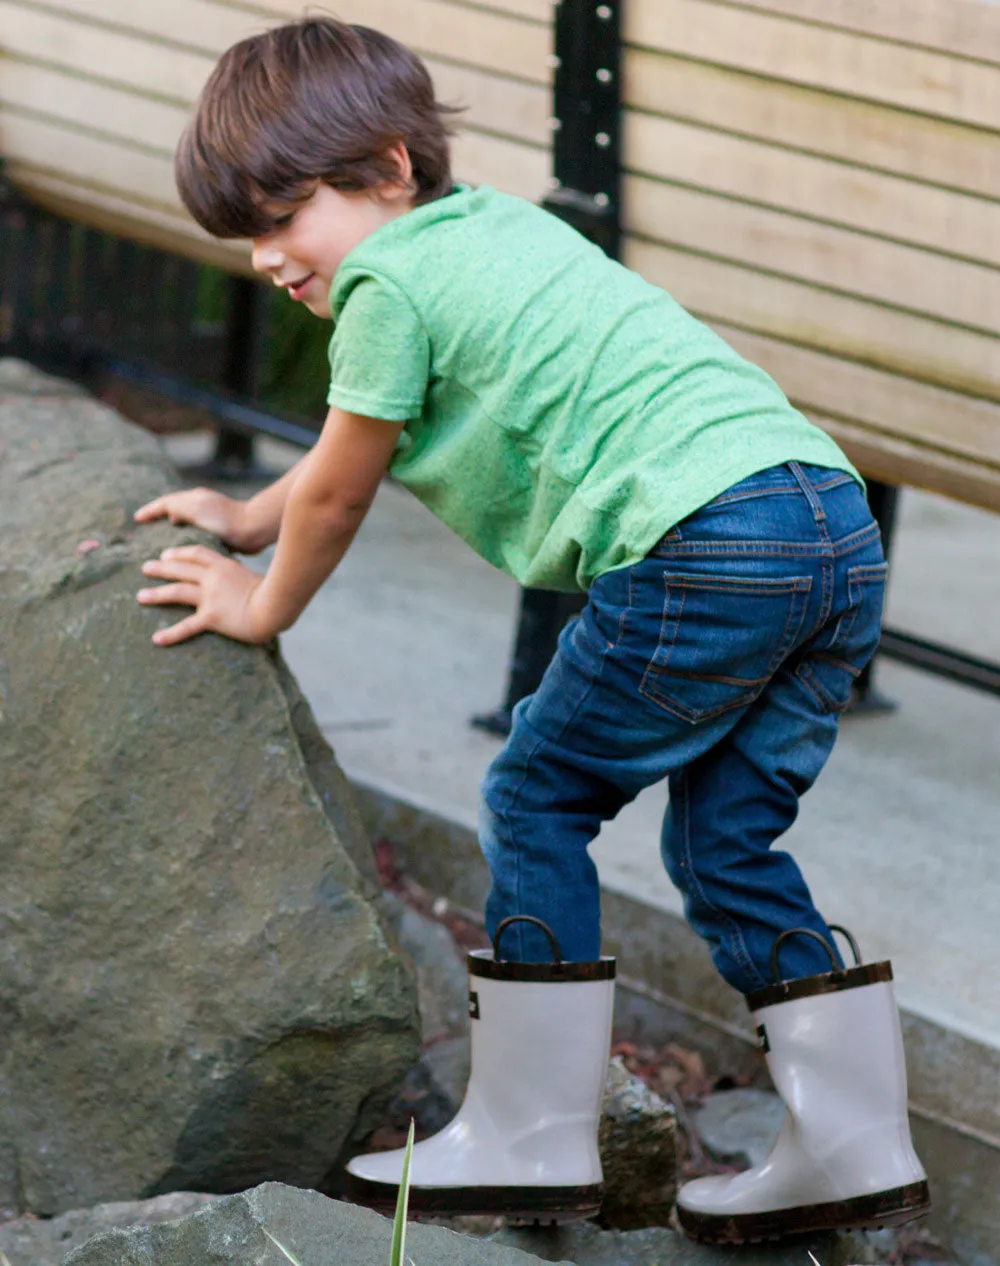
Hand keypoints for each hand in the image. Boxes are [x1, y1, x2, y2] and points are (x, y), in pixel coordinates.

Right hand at [134, 488, 257, 551]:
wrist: (253, 530)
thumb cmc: (223, 518)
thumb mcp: (193, 507)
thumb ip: (175, 507)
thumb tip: (168, 515)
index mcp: (194, 498)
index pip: (166, 502)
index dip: (151, 511)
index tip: (137, 519)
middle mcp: (201, 506)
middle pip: (175, 510)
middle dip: (159, 518)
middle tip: (145, 530)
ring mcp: (211, 519)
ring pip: (186, 524)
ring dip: (173, 530)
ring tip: (160, 543)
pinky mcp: (220, 533)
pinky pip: (197, 535)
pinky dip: (187, 540)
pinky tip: (184, 553)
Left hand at [137, 545, 275, 645]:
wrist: (275, 606)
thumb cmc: (273, 594)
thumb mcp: (255, 578)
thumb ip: (241, 578)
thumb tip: (240, 582)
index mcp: (224, 566)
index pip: (196, 555)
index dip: (179, 553)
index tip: (166, 555)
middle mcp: (213, 578)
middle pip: (181, 569)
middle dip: (161, 568)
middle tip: (145, 568)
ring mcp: (211, 596)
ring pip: (177, 592)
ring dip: (157, 594)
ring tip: (141, 596)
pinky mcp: (211, 616)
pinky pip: (187, 626)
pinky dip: (171, 634)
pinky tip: (156, 639)